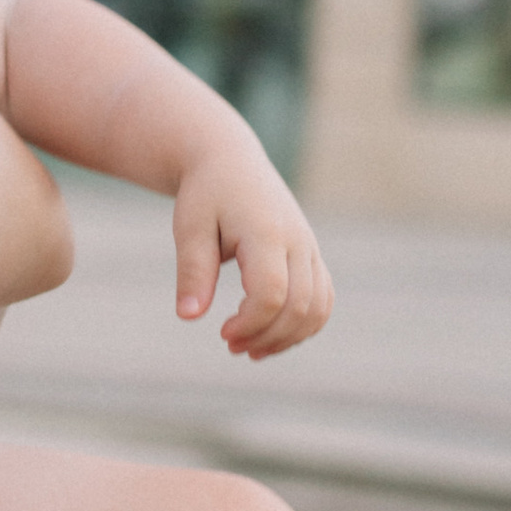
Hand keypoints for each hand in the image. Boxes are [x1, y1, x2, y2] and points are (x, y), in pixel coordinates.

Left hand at [172, 129, 331, 359]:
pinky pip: (322, 299)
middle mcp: (297, 241)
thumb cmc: (205, 195)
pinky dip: (303, 325)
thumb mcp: (189, 227)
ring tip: (250, 349)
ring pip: (318, 308)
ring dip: (288, 338)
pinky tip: (271, 336)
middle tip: (230, 346)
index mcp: (265, 232)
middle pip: (299, 306)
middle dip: (266, 336)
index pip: (271, 293)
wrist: (230, 160)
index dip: (250, 323)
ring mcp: (309, 249)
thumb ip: (193, 272)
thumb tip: (188, 317)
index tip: (221, 332)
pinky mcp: (311, 256)